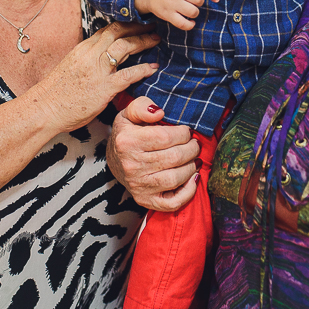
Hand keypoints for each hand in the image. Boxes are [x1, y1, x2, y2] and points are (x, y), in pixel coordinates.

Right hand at [28, 22, 159, 133]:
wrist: (44, 108)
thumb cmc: (56, 93)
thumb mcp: (71, 67)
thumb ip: (87, 59)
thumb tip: (100, 58)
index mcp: (83, 49)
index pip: (107, 29)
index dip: (125, 24)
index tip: (137, 23)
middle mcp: (90, 54)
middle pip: (118, 32)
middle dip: (137, 27)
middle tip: (151, 26)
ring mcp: (98, 70)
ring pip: (125, 46)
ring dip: (143, 41)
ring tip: (155, 40)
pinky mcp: (104, 87)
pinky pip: (128, 74)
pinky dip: (143, 69)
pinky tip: (153, 68)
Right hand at [107, 96, 201, 210]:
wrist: (114, 160)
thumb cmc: (127, 134)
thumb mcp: (129, 114)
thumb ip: (142, 106)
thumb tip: (159, 112)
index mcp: (127, 142)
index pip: (166, 137)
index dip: (183, 133)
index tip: (186, 131)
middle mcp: (132, 165)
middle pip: (174, 158)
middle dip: (191, 149)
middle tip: (194, 144)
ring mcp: (138, 185)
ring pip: (175, 178)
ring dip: (191, 167)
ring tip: (194, 158)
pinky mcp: (145, 200)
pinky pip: (172, 203)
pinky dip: (187, 193)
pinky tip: (193, 178)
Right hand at [134, 0, 219, 30]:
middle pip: (199, 0)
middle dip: (200, 2)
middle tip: (194, 2)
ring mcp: (172, 4)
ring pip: (193, 12)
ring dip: (195, 13)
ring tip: (190, 10)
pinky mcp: (167, 14)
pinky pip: (183, 24)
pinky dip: (190, 25)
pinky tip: (191, 22)